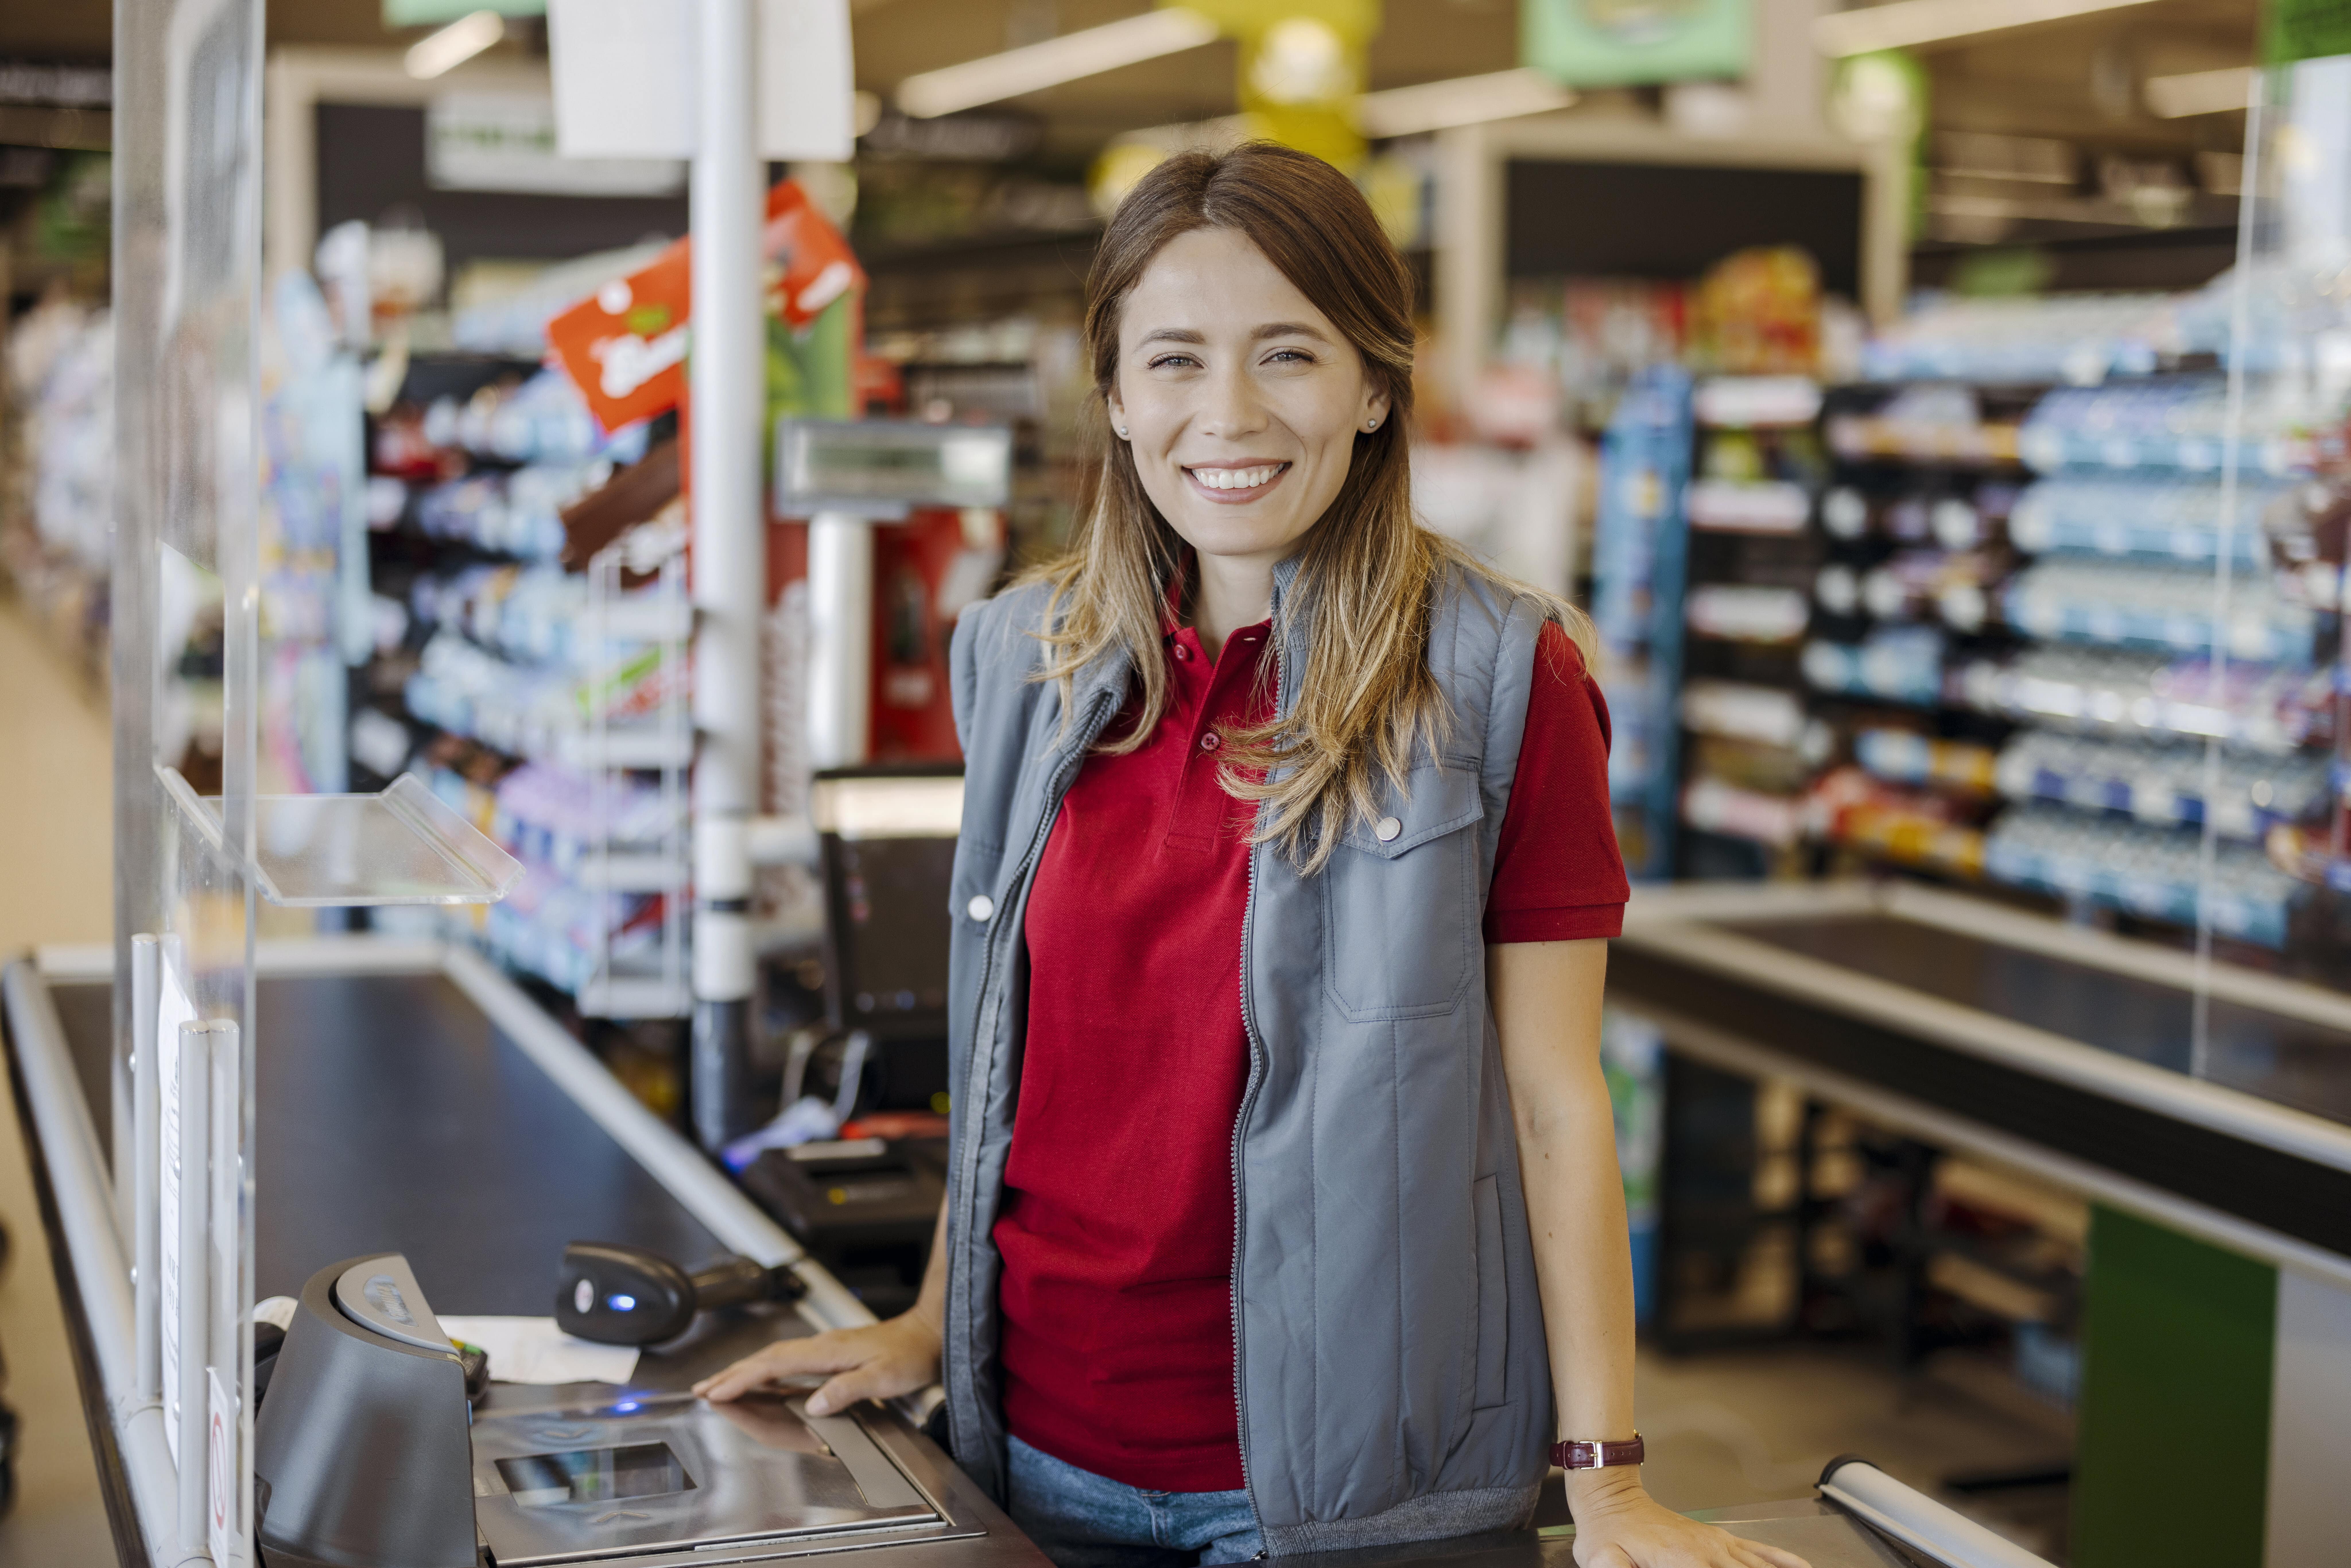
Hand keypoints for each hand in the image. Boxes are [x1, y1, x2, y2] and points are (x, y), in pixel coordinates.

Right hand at [691, 1311, 942, 1415]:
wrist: (928, 1332)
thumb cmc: (911, 1354)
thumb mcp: (885, 1376)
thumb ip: (849, 1389)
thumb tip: (814, 1404)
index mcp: (828, 1351)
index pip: (775, 1364)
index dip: (743, 1378)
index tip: (718, 1390)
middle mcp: (821, 1345)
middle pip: (767, 1357)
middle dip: (733, 1373)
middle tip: (703, 1389)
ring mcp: (825, 1347)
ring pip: (775, 1356)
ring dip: (746, 1370)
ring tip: (720, 1384)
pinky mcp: (831, 1352)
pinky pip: (788, 1360)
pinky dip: (767, 1369)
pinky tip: (761, 1378)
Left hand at [1569, 1478, 1809, 1567]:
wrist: (1611, 1500)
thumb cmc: (1605, 1535)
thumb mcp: (1601, 1559)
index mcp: (1684, 1562)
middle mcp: (1709, 1552)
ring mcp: (1718, 1544)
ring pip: (1760, 1567)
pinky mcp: (1720, 1539)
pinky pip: (1760, 1551)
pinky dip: (1783, 1560)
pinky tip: (1804, 1566)